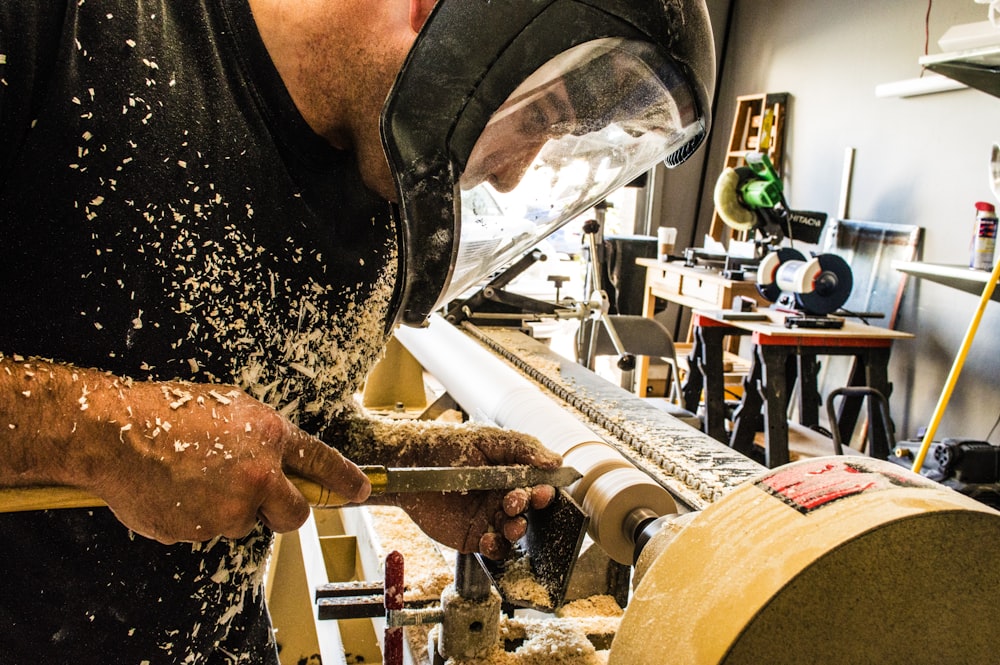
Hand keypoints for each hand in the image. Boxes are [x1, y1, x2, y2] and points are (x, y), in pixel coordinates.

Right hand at [79, 379, 370, 543]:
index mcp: (270, 437)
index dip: (345, 480)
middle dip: (285, 511)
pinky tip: (177, 491)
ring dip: (229, 509)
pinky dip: (197, 518)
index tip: (360, 491)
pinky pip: (209, 531)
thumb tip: (283, 459)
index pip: (322, 462)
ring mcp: (229, 507)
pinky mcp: (200, 530)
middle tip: (261, 499)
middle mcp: (257, 475)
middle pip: (294, 514)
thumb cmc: (169, 413)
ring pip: (245, 522)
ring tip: (196, 479)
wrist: (116, 433)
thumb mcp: (232, 408)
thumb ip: (264, 437)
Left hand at [383, 426, 561, 558]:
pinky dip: (497, 548)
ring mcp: (488, 518)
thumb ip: (524, 448)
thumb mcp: (490, 440)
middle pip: (529, 510)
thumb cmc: (449, 445)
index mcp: (511, 474)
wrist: (412, 462)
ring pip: (515, 532)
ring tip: (511, 523)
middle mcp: (502, 497)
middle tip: (516, 500)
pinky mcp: (471, 536)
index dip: (544, 491)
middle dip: (529, 507)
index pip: (537, 486)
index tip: (543, 490)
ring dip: (518, 530)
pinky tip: (489, 539)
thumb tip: (556, 460)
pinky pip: (493, 548)